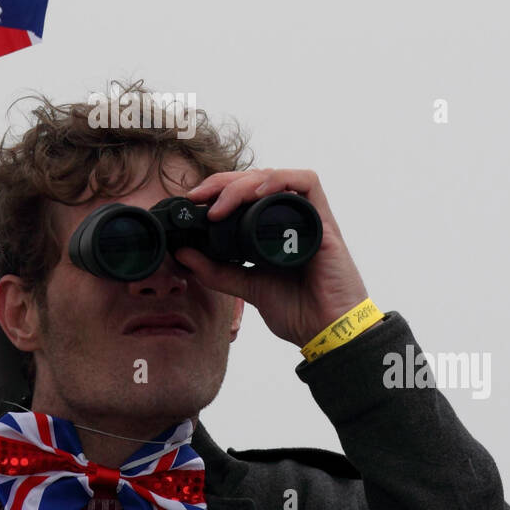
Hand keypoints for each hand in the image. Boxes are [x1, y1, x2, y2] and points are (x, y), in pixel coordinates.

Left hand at [178, 168, 368, 348]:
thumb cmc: (299, 311)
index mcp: (273, 230)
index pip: (245, 193)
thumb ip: (217, 271)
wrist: (327, 333)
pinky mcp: (323, 222)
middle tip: (198, 197)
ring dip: (244, 182)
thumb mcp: (248, 287)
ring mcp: (308, 218)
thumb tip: (183, 253)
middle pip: (256, 179)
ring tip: (221, 203)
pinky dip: (280, 179)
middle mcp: (291, 219)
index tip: (193, 201)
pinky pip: (307, 182)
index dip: (218, 189)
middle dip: (223, 182)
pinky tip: (258, 191)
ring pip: (275, 176)